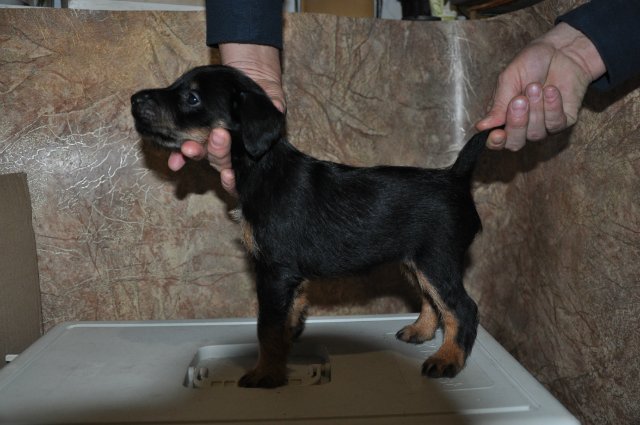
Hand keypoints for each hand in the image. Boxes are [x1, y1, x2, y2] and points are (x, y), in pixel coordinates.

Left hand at [168, 43, 284, 193]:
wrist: (243, 79)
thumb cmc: (259, 95)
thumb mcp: (272, 98)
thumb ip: (275, 104)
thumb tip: (279, 107)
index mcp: (249, 152)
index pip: (242, 176)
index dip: (233, 181)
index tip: (228, 174)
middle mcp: (230, 155)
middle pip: (222, 163)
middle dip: (216, 153)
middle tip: (216, 137)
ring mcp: (210, 146)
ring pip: (203, 155)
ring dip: (195, 153)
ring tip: (188, 148)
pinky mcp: (192, 135)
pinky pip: (183, 148)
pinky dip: (178, 154)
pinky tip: (174, 160)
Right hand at [476, 23, 605, 149]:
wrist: (562, 50)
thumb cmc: (531, 63)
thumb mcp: (508, 80)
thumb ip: (497, 105)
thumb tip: (481, 127)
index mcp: (503, 118)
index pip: (496, 140)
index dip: (495, 142)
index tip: (497, 134)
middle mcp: (522, 127)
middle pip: (515, 143)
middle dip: (517, 123)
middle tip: (519, 100)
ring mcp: (543, 126)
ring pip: (535, 134)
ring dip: (535, 109)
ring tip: (535, 86)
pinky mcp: (563, 122)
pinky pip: (555, 124)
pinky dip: (552, 107)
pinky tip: (551, 90)